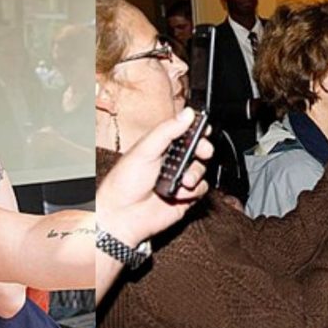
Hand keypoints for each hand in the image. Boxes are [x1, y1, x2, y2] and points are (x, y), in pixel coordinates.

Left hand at [96, 108, 212, 247]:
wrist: (123, 215)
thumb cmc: (124, 182)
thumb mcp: (145, 149)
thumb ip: (168, 130)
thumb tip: (188, 113)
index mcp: (161, 145)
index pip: (184, 131)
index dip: (197, 128)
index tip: (205, 128)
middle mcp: (172, 161)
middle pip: (198, 149)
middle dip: (203, 149)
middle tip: (202, 150)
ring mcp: (179, 179)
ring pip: (201, 169)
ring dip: (195, 173)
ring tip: (184, 179)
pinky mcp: (185, 197)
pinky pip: (201, 189)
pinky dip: (193, 191)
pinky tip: (179, 193)